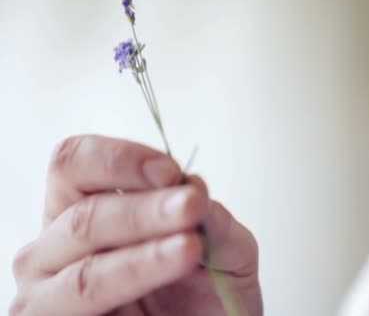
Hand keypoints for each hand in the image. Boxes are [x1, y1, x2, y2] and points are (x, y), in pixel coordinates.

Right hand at [10, 135, 261, 315]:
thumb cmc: (206, 296)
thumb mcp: (226, 252)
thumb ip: (215, 222)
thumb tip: (194, 185)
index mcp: (83, 210)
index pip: (77, 164)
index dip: (120, 160)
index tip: (171, 171)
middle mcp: (54, 249)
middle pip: (81, 216)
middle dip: (143, 210)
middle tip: (190, 206)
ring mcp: (49, 298)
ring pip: (85, 272)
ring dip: (141, 257)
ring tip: (189, 246)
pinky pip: (85, 307)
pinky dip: (131, 284)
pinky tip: (169, 271)